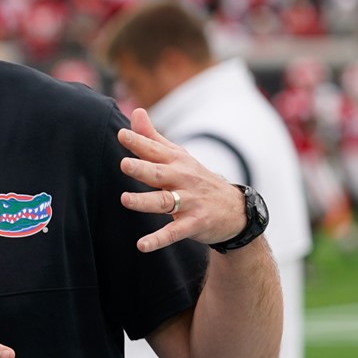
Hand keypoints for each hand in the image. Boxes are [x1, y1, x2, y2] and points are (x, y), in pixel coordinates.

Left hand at [117, 108, 246, 251]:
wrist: (235, 210)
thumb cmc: (196, 179)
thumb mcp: (178, 156)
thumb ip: (153, 137)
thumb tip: (136, 112)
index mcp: (177, 162)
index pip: (155, 150)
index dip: (139, 142)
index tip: (121, 134)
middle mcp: (183, 180)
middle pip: (159, 174)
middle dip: (142, 169)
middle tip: (124, 164)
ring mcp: (190, 202)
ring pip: (164, 202)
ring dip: (145, 201)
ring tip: (125, 199)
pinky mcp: (194, 224)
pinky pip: (174, 232)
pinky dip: (158, 239)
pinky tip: (142, 245)